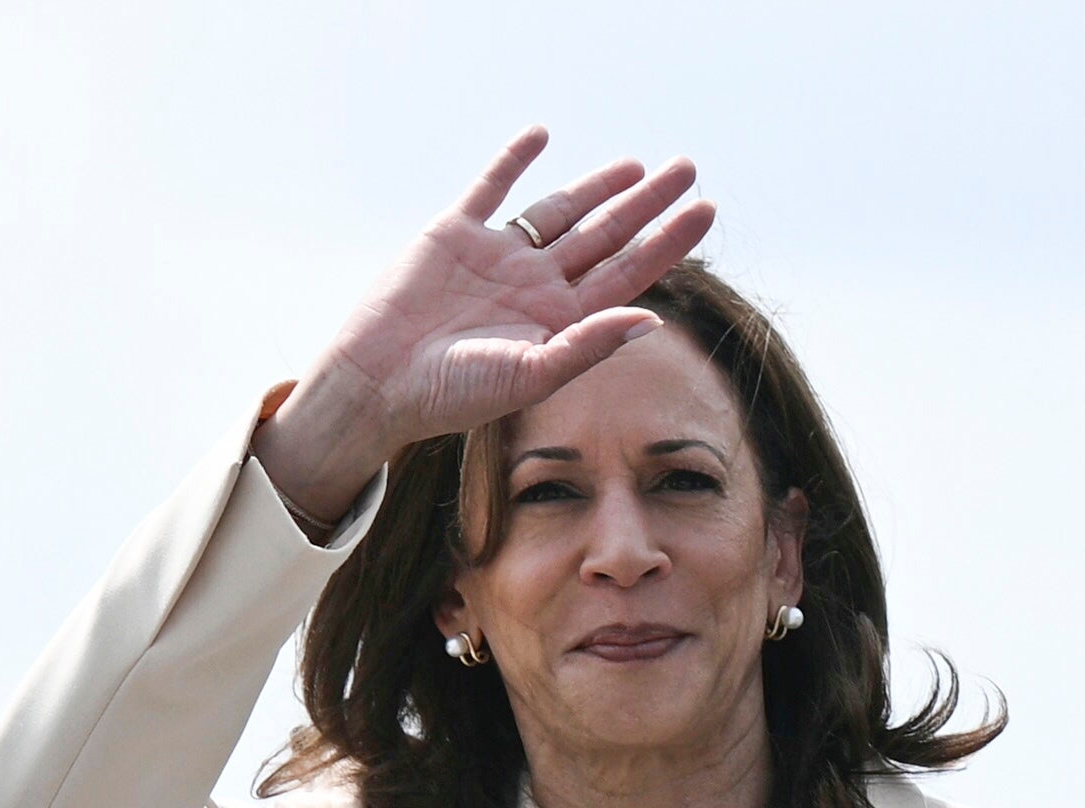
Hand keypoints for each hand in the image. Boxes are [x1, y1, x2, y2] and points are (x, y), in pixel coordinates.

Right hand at [256, 130, 715, 531]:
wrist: (379, 383)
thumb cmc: (453, 393)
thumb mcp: (530, 375)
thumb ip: (589, 345)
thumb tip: (653, 320)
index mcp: (560, 320)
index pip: (628, 272)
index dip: (668, 241)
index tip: (706, 210)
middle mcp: (535, 285)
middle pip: (605, 234)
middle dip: (647, 203)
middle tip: (688, 168)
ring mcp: (497, 257)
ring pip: (558, 210)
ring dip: (597, 185)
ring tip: (637, 165)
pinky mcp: (453, 235)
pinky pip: (490, 189)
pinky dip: (513, 161)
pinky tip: (540, 137)